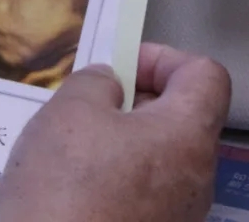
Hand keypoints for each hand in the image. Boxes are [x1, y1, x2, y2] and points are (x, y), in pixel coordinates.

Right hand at [0, 43, 230, 221]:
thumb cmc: (63, 190)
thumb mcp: (67, 111)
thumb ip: (94, 83)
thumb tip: (108, 84)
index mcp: (186, 137)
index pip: (205, 76)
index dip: (161, 58)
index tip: (118, 67)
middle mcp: (194, 180)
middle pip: (176, 119)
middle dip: (127, 102)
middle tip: (79, 104)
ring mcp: (175, 217)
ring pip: (151, 158)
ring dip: (109, 142)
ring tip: (60, 148)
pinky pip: (134, 194)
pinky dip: (103, 180)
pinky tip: (60, 187)